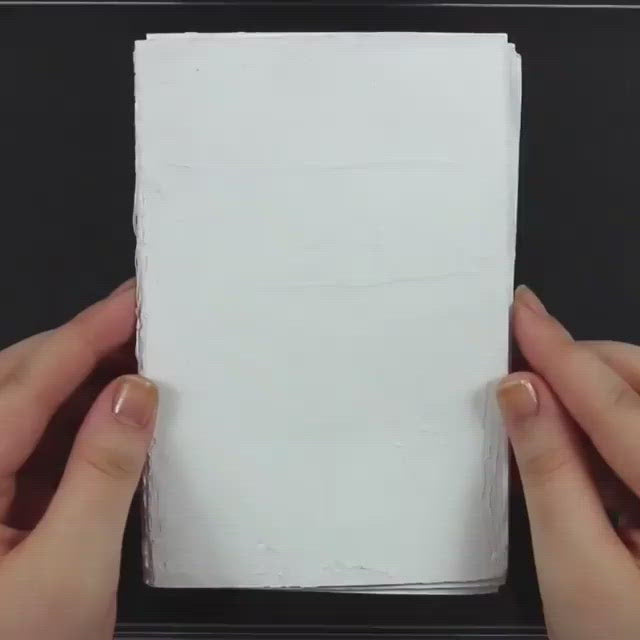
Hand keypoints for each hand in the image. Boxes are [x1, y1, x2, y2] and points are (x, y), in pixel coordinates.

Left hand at [0, 280, 157, 639]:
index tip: (133, 299)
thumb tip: (135, 394)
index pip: (29, 382)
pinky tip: (112, 418)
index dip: (88, 333)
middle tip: (143, 325)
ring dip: (83, 383)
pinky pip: (34, 444)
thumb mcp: (71, 570)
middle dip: (82, 347)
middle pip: (17, 382)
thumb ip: (104, 473)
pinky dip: (77, 423)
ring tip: (137, 364)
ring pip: (26, 410)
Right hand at [498, 286, 639, 639]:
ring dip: (593, 399)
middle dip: (582, 365)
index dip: (559, 353)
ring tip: (553, 439)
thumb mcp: (575, 569)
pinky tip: (589, 463)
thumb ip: (548, 473)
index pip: (617, 403)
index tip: (525, 314)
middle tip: (527, 369)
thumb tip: (522, 397)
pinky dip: (613, 426)